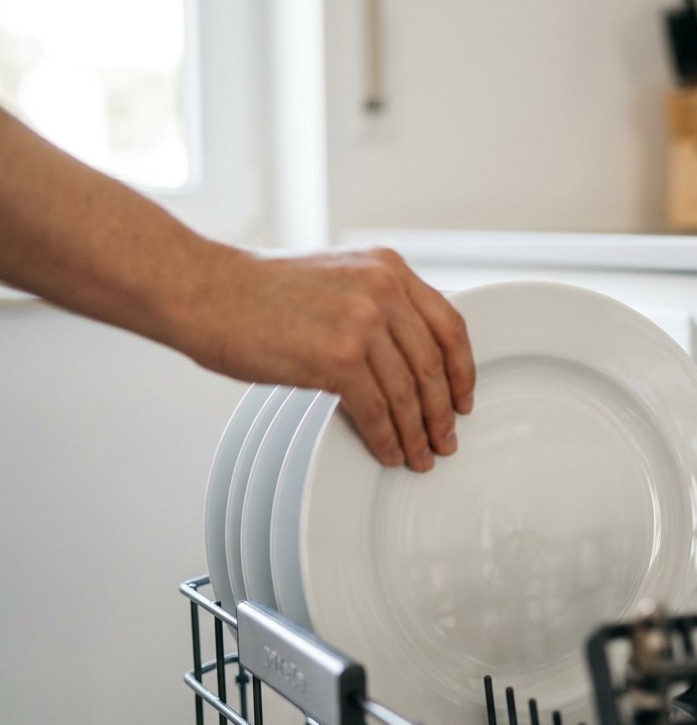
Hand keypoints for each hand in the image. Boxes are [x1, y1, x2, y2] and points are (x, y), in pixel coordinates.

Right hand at [185, 247, 474, 471]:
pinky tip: (389, 453)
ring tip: (420, 456)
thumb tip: (408, 352)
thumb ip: (378, 302)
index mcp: (389, 268)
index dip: (462, 369)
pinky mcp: (337, 358)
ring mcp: (362, 322)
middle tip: (446, 440)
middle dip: (443, 411)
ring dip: (417, 433)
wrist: (205, 290)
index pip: (449, 324)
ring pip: (407, 393)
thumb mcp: (338, 275)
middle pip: (433, 365)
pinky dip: (387, 438)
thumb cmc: (259, 290)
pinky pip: (376, 410)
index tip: (463, 398)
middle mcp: (383, 290)